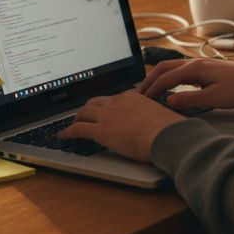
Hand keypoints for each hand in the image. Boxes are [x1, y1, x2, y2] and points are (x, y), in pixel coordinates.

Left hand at [59, 91, 184, 162]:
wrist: (167, 136)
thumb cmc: (170, 130)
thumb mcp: (161, 116)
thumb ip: (154, 117)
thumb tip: (158, 125)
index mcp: (132, 97)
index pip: (112, 98)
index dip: (105, 105)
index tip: (103, 110)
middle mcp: (117, 102)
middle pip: (94, 102)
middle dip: (86, 109)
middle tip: (83, 116)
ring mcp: (107, 115)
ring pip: (83, 113)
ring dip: (76, 119)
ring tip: (72, 125)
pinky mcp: (100, 131)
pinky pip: (78, 129)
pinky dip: (67, 132)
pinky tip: (63, 136)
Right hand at [137, 59, 233, 111]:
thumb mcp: (214, 98)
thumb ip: (190, 100)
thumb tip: (168, 101)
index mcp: (195, 68)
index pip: (165, 78)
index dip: (151, 90)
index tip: (140, 101)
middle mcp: (194, 63)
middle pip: (163, 68)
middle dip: (149, 80)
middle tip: (138, 94)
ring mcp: (200, 65)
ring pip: (171, 68)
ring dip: (158, 78)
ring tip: (149, 91)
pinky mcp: (205, 70)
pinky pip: (180, 72)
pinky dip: (169, 79)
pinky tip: (169, 88)